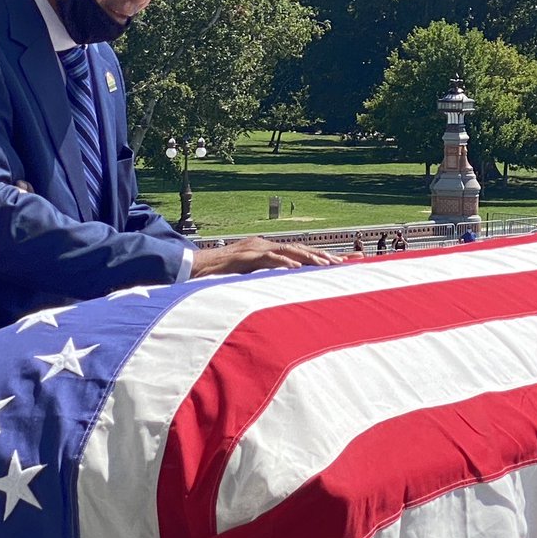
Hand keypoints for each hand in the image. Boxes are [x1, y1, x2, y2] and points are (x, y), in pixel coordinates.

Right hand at [190, 236, 356, 277]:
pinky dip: (284, 262)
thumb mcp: (247, 278)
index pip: (299, 252)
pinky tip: (297, 268)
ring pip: (289, 250)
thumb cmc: (218, 277)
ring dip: (309, 258)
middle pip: (300, 249)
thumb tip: (279, 291)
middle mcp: (264, 246)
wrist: (192, 268)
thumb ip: (263, 280)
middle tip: (344, 263)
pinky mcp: (246, 256)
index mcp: (267, 250)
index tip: (339, 263)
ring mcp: (256, 249)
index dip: (319, 257)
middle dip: (323, 256)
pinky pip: (269, 258)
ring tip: (327, 265)